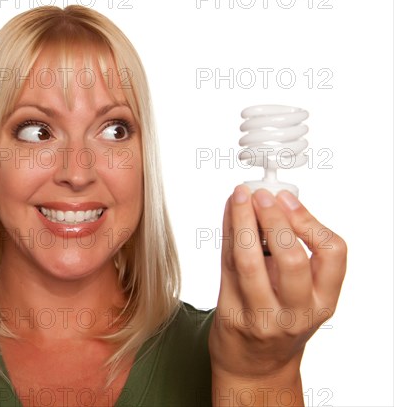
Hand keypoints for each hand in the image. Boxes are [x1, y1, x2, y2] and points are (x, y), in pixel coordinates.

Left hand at [209, 185, 345, 404]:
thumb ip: (293, 251)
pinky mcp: (232, 316)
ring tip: (238, 197)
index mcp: (323, 301)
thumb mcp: (303, 294)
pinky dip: (227, 236)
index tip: (286, 199)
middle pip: (292, 259)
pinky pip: (227, 267)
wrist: (256, 365)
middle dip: (274, 219)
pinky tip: (227, 216)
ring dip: (242, 222)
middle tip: (260, 194)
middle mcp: (297, 312)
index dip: (309, 221)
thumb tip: (274, 199)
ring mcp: (263, 317)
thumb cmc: (281, 319)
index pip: (333, 254)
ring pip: (250, 262)